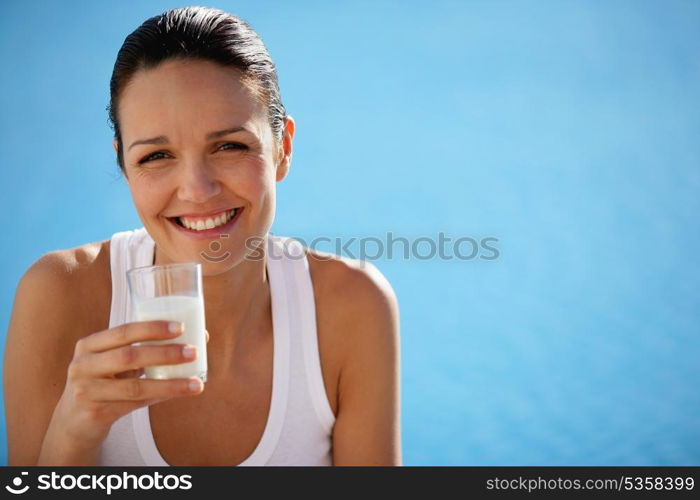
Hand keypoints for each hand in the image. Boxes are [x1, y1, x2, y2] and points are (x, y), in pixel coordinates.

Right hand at [49, 321, 205, 448]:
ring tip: (195, 383)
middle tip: (193, 352)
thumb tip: (199, 336)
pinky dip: (160, 397)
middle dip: (165, 353)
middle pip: (129, 356)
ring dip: (170, 384)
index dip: (153, 328)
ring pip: (135, 387)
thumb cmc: (105, 381)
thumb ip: (144, 348)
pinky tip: (179, 393)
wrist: (74, 419)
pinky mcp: (95, 414)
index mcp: (89, 345)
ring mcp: (86, 392)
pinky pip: (135, 405)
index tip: (181, 327)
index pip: (123, 331)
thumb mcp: (113, 360)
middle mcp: (83, 366)